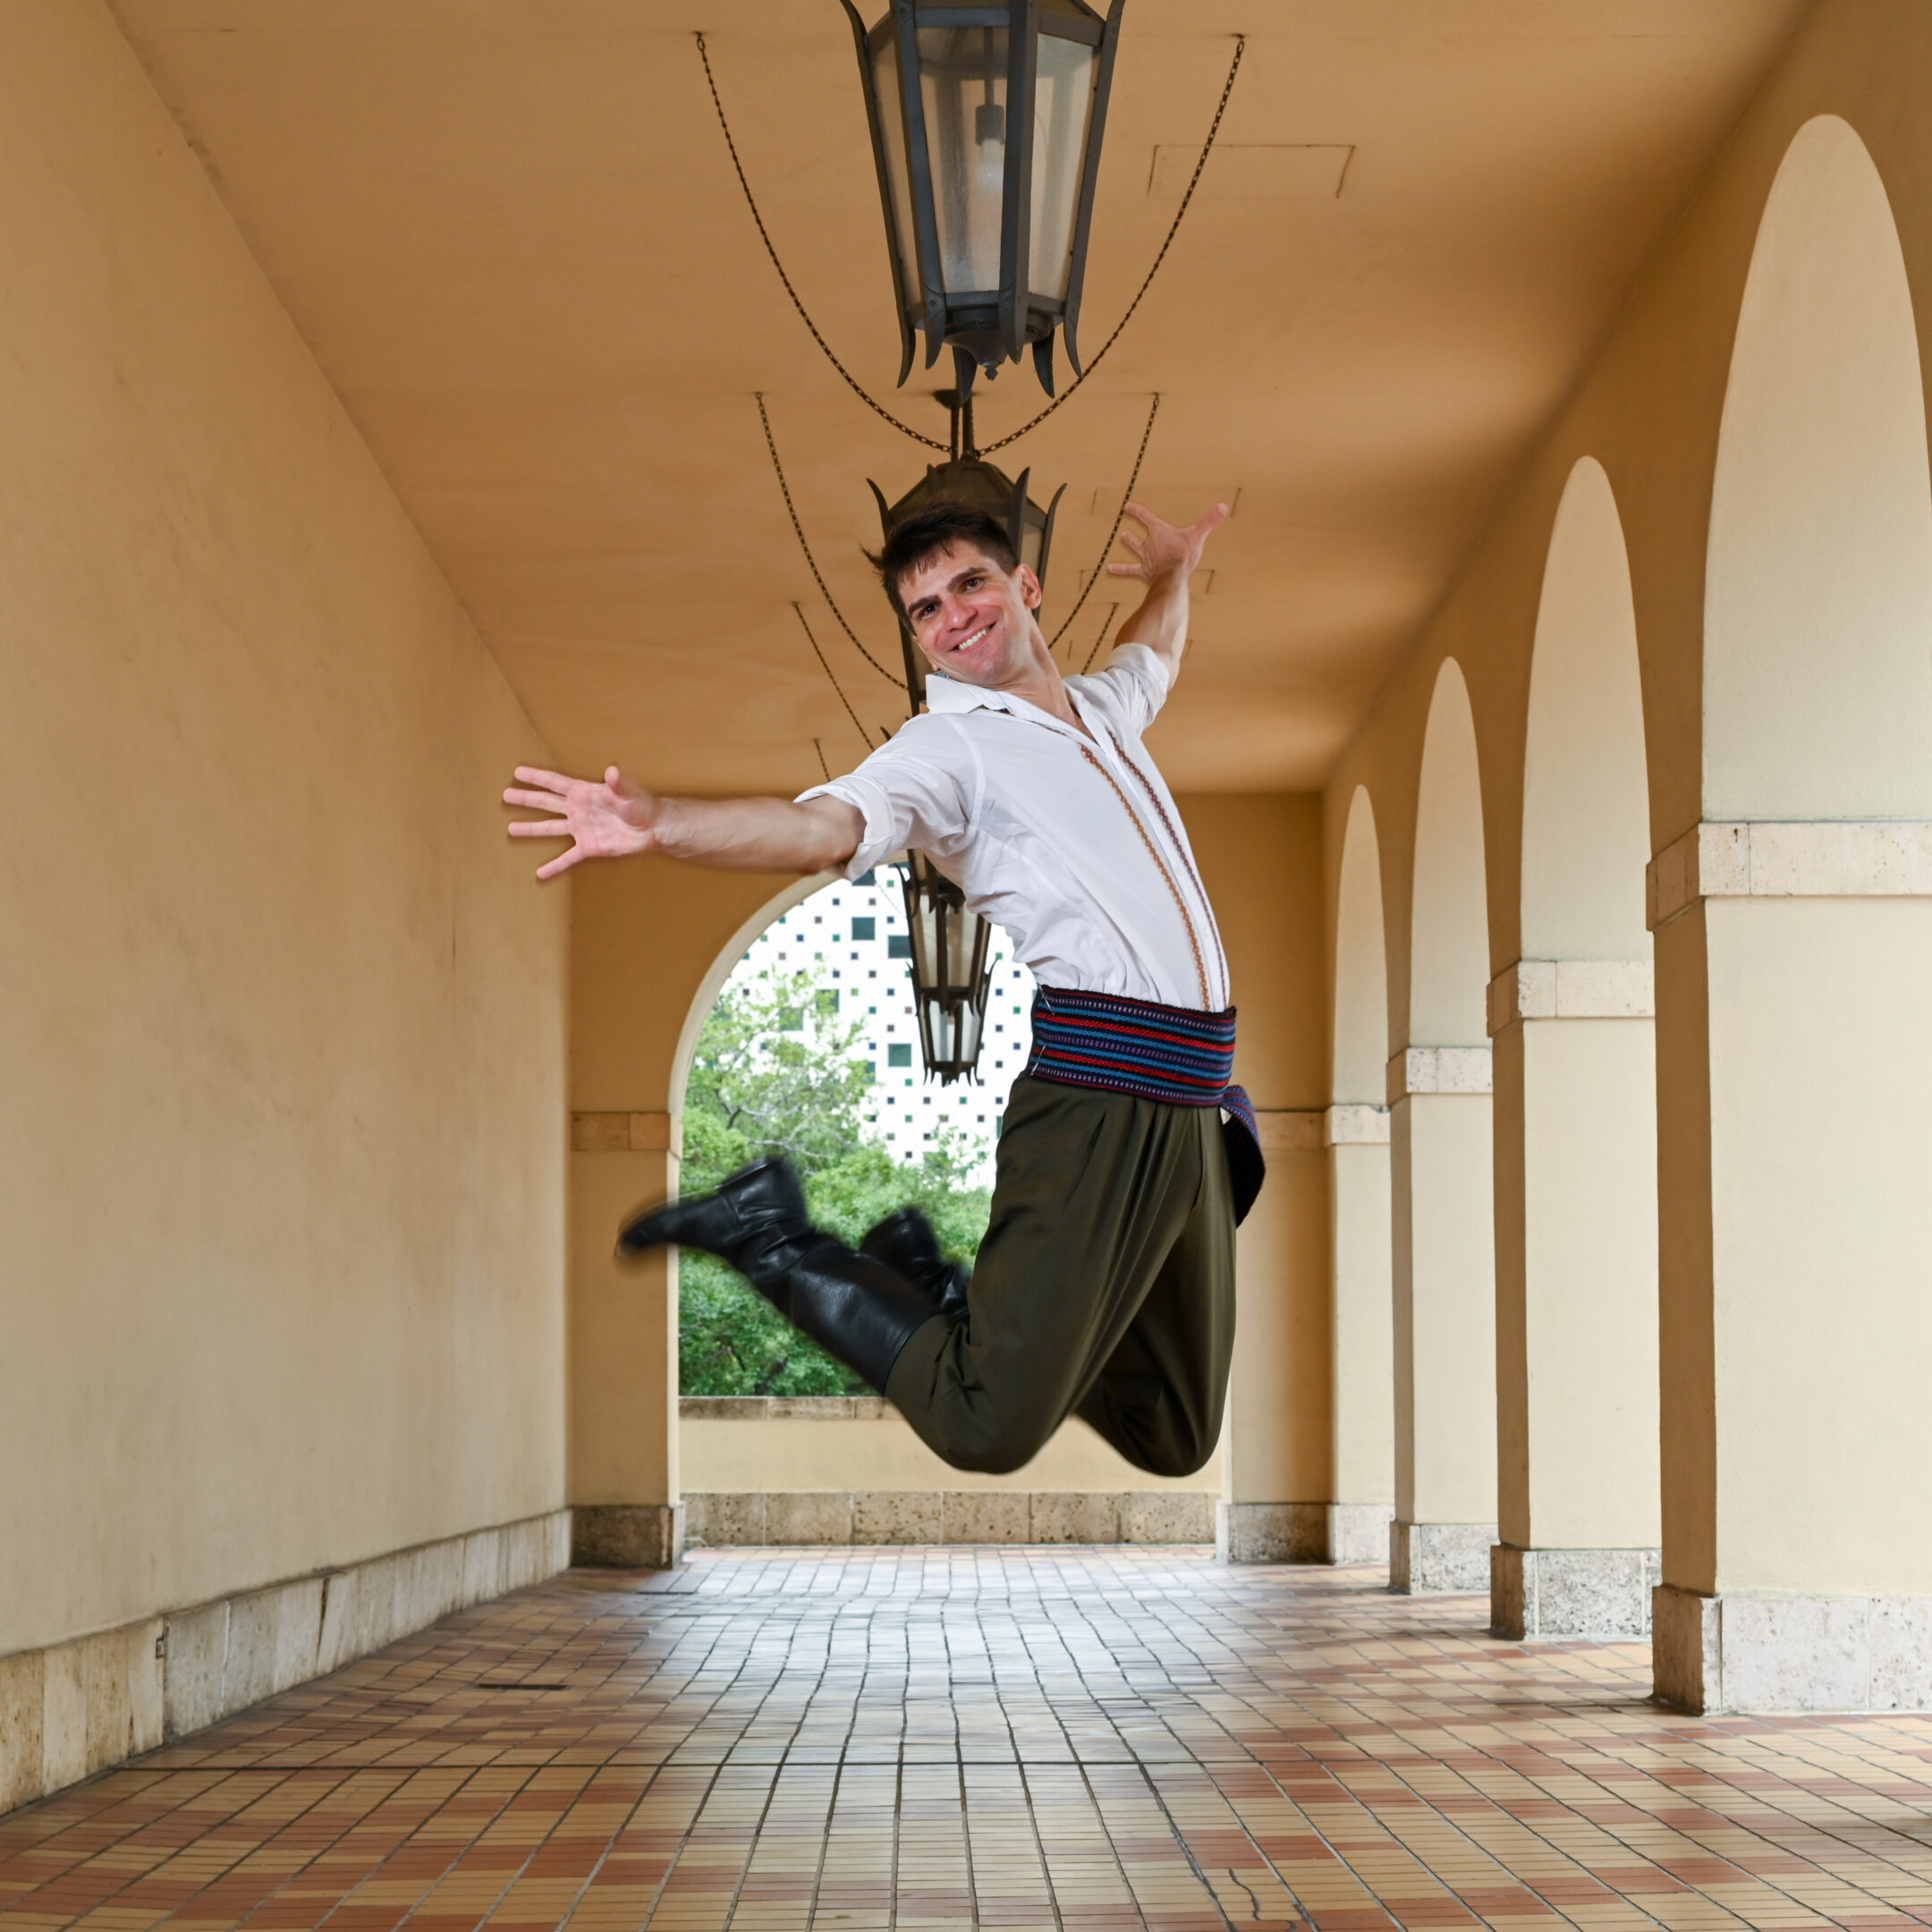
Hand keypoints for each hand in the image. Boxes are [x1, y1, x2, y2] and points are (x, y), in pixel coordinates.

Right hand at [503, 765, 660, 878]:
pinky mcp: (589, 848)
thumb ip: (618, 784)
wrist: (653, 829)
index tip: (517, 772)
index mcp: (584, 792)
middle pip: (546, 803)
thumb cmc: (643, 805)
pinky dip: (554, 866)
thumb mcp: (629, 793)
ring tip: (511, 829)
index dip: (536, 777)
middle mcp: (578, 809)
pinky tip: (540, 873)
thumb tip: (612, 771)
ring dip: (531, 829)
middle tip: (506, 795)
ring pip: (551, 828)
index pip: (555, 783)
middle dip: (526, 799)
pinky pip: (567, 858)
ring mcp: (582, 829)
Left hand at [1106, 500, 1229, 586]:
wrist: (1173, 577)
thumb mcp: (1198, 535)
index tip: (1127, 506)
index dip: (1137, 511)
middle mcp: (1150, 544)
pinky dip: (1120, 569)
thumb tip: (1223, 506)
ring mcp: (1147, 558)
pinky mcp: (1145, 572)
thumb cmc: (1184, 555)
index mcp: (1160, 531)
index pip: (1146, 517)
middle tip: (1126, 530)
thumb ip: (1210, 521)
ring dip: (1130, 544)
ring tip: (1123, 538)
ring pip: (1136, 550)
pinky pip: (1130, 570)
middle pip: (1140, 536)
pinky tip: (1109, 569)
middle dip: (1135, 533)